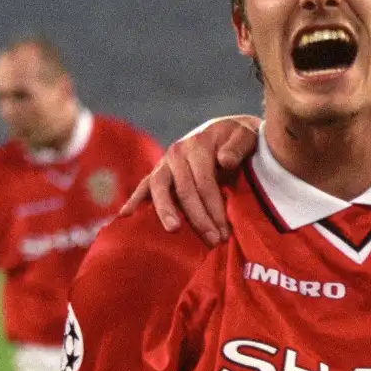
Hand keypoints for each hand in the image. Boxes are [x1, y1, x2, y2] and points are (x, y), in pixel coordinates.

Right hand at [120, 115, 259, 244]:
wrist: (227, 131)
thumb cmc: (239, 138)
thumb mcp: (245, 136)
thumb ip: (237, 147)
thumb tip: (224, 161)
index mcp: (198, 145)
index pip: (204, 182)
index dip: (214, 208)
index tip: (224, 232)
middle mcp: (177, 152)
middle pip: (184, 189)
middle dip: (198, 218)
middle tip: (212, 239)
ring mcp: (165, 162)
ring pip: (160, 188)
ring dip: (165, 211)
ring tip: (173, 229)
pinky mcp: (159, 172)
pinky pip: (144, 186)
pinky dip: (134, 199)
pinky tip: (125, 216)